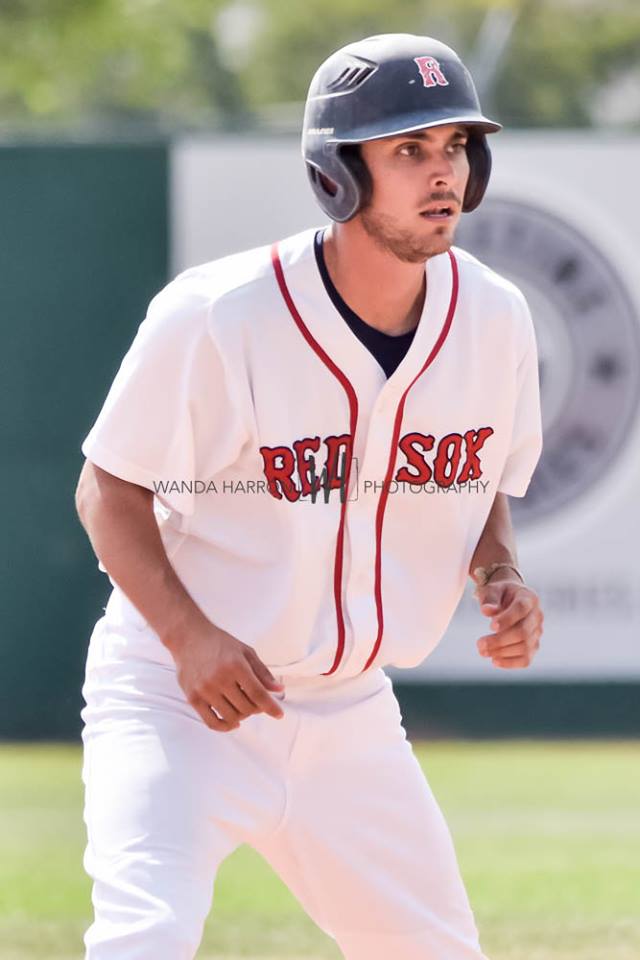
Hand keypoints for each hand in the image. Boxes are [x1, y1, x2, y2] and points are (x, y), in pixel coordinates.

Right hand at [168, 621, 285, 731]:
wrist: (188, 637)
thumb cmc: (218, 643)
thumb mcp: (245, 651)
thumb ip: (262, 672)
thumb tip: (278, 690)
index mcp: (236, 665)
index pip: (258, 694)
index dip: (271, 707)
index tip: (279, 714)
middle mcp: (220, 678)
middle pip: (246, 707)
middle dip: (256, 709)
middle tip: (257, 703)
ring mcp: (205, 690)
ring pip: (231, 717)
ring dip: (242, 716)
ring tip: (243, 708)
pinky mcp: (193, 698)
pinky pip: (211, 722)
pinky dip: (225, 726)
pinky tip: (232, 722)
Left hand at [473, 574, 543, 669]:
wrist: (509, 598)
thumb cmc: (499, 593)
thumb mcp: (492, 590)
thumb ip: (489, 599)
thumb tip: (487, 610)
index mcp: (529, 598)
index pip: (521, 608)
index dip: (507, 619)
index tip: (490, 626)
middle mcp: (537, 615)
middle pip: (523, 632)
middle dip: (500, 640)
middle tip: (479, 644)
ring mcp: (537, 632)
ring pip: (524, 647)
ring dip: (502, 652)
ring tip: (482, 651)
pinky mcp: (533, 645)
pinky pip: (526, 659)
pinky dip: (510, 663)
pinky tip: (494, 661)